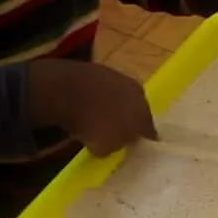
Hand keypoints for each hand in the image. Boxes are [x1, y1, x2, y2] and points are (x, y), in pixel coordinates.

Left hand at [27, 60, 156, 156]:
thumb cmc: (90, 125)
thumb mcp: (104, 149)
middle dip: (130, 120)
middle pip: (138, 111)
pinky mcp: (103, 68)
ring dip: (115, 105)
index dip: (140, 140)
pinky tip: (89, 102)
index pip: (149, 133)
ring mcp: (121, 78)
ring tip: (101, 116)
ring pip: (123, 96)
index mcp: (144, 116)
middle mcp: (139, 95)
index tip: (132, 146)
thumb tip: (117, 141)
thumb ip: (116, 146)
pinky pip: (106, 87)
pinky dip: (100, 94)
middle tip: (118, 130)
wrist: (68, 90)